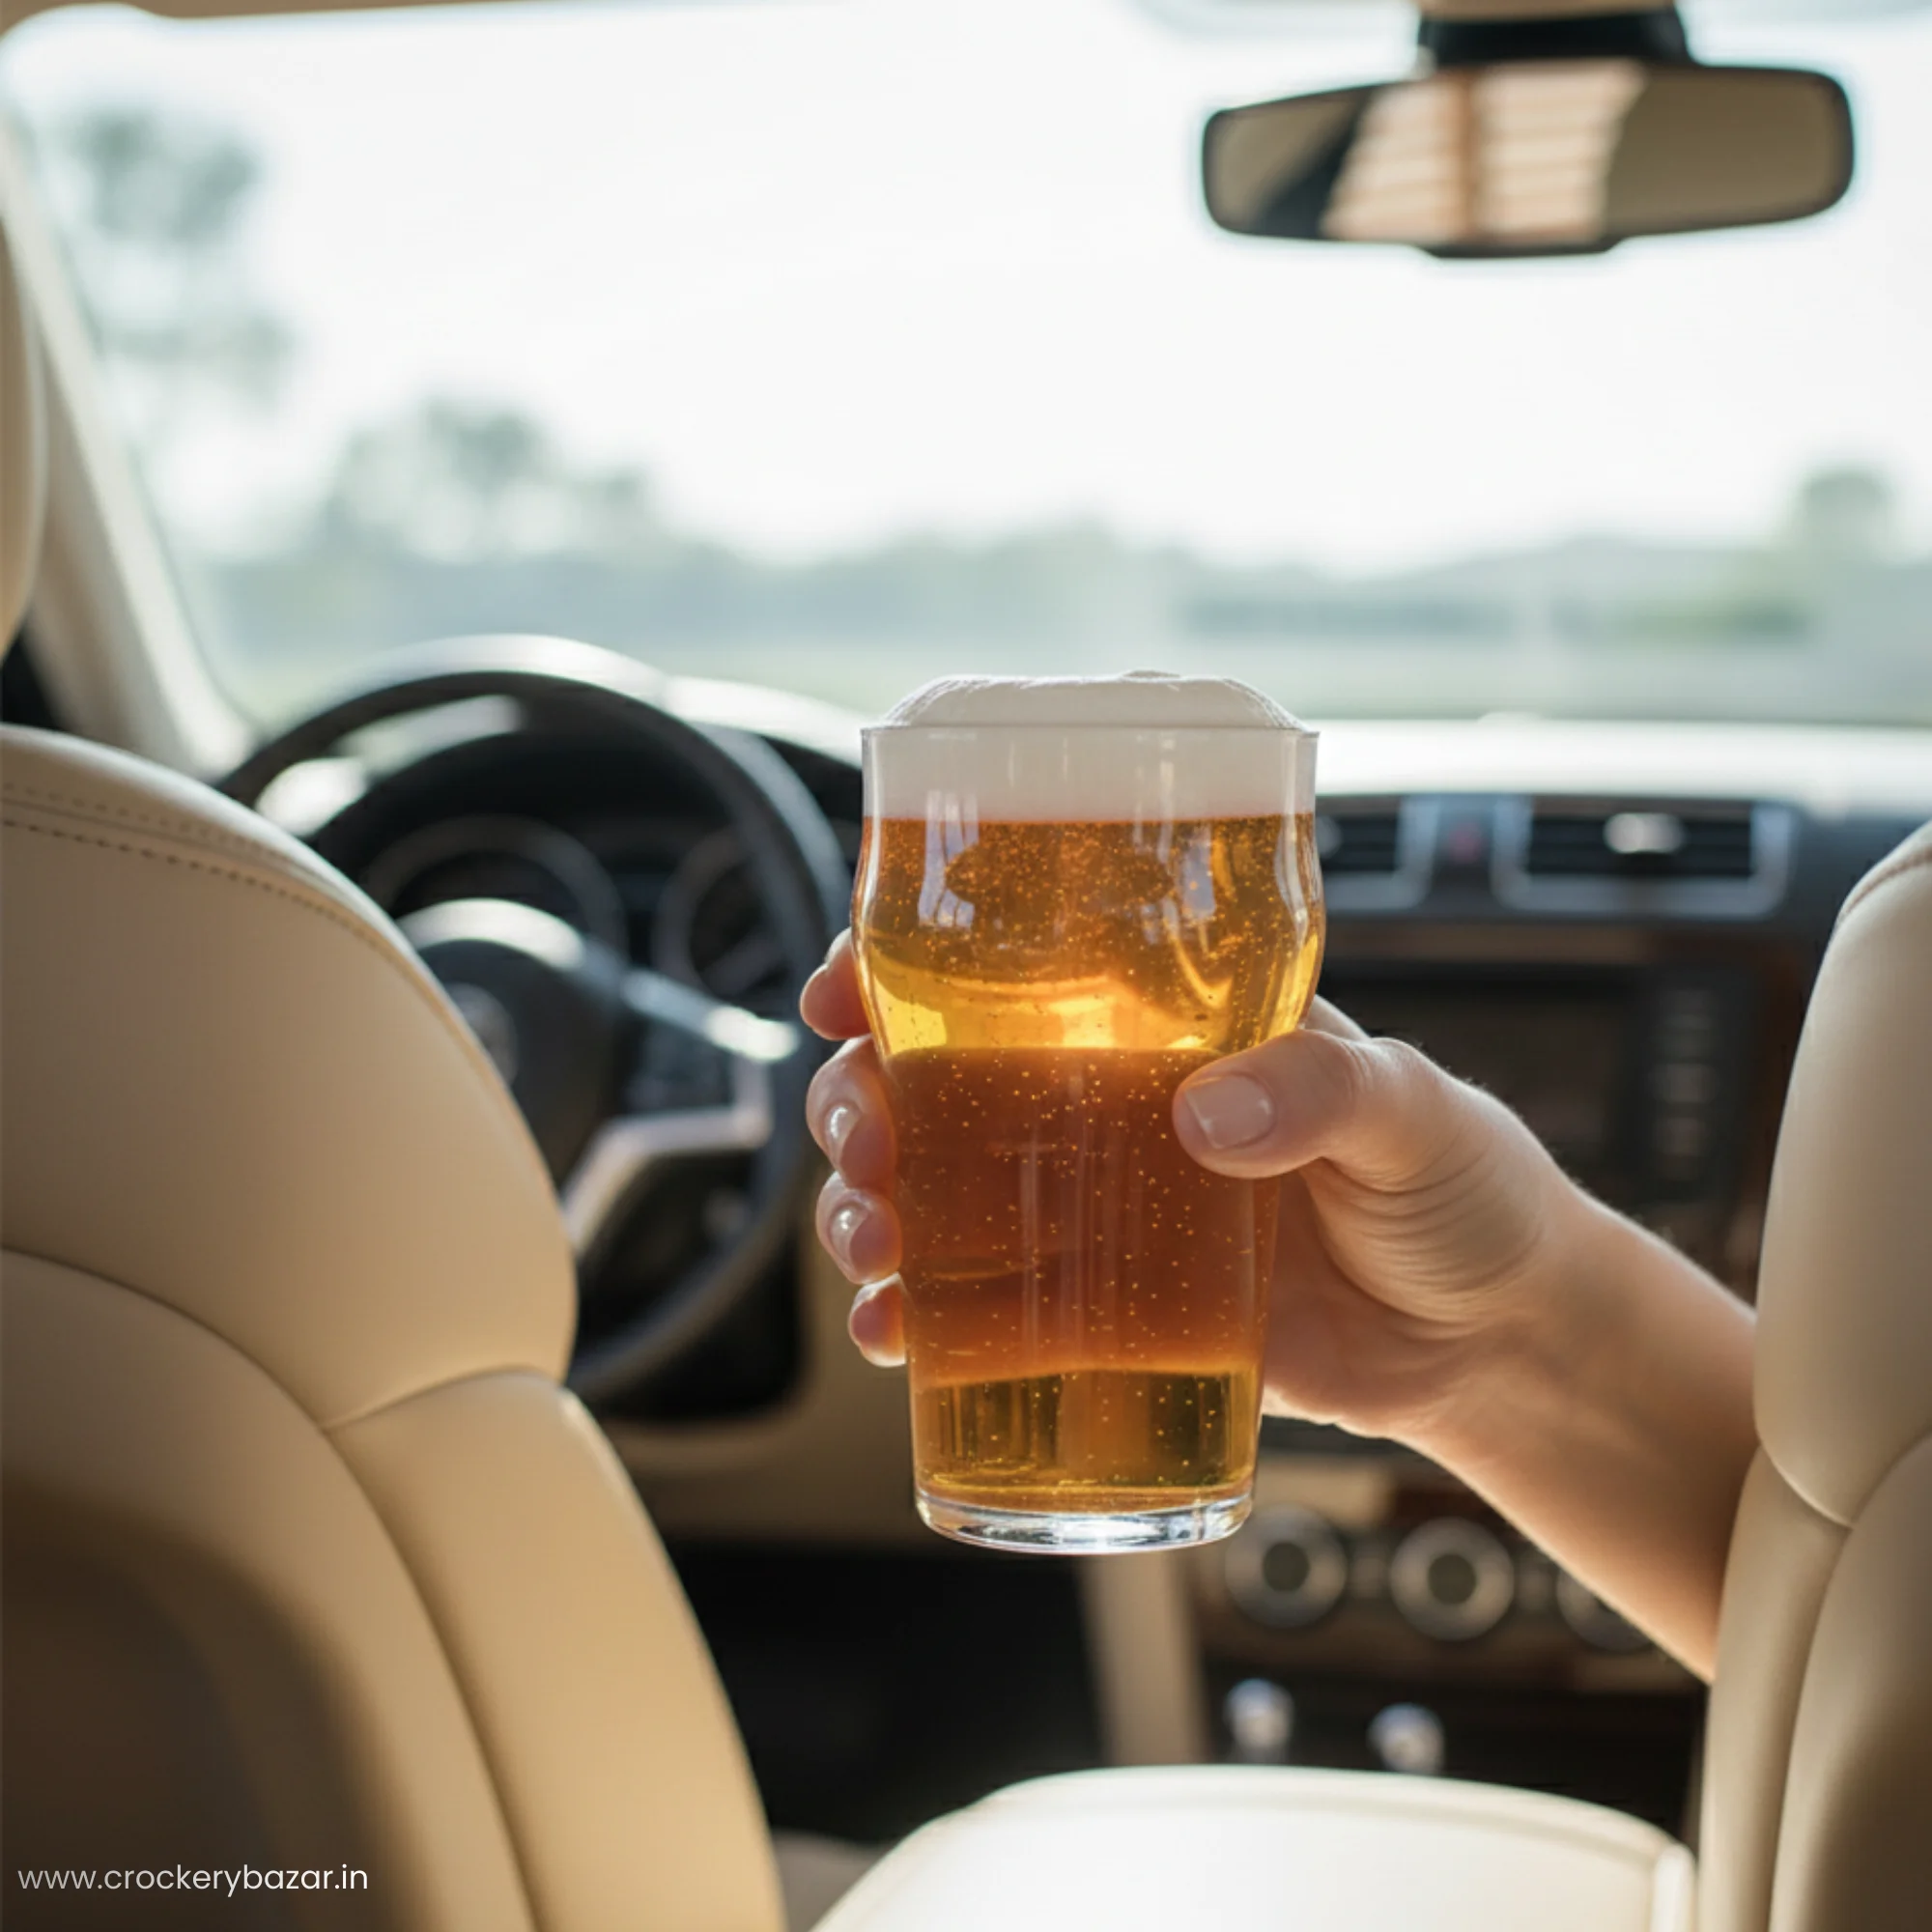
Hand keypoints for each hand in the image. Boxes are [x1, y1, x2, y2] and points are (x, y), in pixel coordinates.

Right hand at [800, 931, 1597, 1446]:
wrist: (1499, 1340)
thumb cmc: (1465, 1189)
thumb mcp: (1411, 1106)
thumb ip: (1323, 1089)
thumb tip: (1208, 1114)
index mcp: (1168, 1033)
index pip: (1016, 974)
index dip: (906, 972)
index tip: (843, 989)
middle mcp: (1112, 1115)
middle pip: (941, 1087)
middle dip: (866, 1103)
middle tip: (864, 1140)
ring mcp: (1100, 1218)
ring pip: (941, 1198)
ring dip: (873, 1212)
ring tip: (869, 1246)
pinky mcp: (1109, 1316)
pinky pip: (987, 1314)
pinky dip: (922, 1324)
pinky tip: (894, 1336)